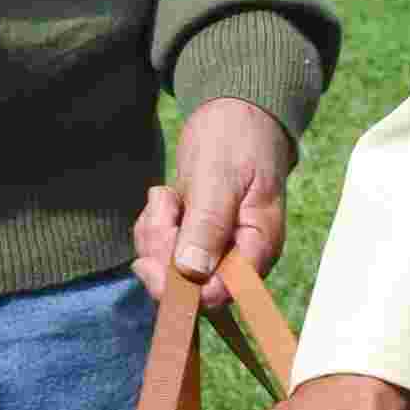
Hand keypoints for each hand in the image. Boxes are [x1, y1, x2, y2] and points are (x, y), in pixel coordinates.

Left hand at [132, 99, 292, 301]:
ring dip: (154, 234)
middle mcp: (236, 259)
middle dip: (162, 249)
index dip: (180, 280)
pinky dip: (153, 227)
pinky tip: (166, 199)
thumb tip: (192, 272)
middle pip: (185, 288)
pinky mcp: (194, 243)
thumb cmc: (237, 139)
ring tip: (167, 197)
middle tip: (165, 203)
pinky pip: (159, 253)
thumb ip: (208, 224)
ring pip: (166, 271)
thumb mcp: (220, 177)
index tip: (163, 236)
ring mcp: (214, 253)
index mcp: (256, 249)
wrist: (234, 114)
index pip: (216, 294)